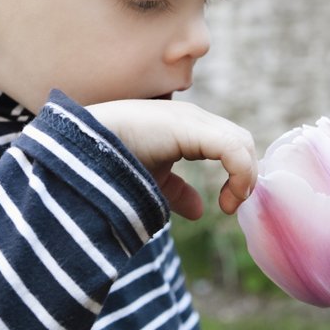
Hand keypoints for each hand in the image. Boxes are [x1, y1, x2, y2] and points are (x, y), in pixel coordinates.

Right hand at [87, 100, 256, 218]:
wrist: (83, 149)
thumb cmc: (111, 162)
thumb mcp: (152, 181)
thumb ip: (177, 192)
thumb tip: (199, 210)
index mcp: (186, 128)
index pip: (230, 143)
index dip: (238, 172)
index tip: (228, 204)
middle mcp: (193, 119)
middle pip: (241, 140)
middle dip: (246, 174)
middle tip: (232, 205)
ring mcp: (191, 120)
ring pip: (242, 142)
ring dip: (245, 177)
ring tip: (230, 205)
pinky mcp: (189, 128)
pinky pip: (232, 149)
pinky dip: (239, 174)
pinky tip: (227, 200)